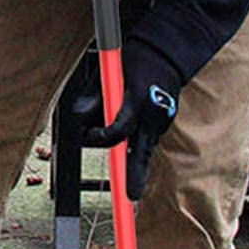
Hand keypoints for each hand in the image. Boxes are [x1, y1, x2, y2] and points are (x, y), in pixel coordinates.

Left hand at [73, 41, 180, 200]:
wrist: (165, 53)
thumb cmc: (131, 62)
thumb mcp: (108, 77)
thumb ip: (97, 102)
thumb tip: (82, 125)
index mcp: (136, 100)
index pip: (117, 129)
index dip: (102, 138)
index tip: (92, 140)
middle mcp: (152, 114)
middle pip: (141, 152)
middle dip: (136, 176)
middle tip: (132, 195)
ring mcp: (162, 120)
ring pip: (143, 147)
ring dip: (132, 154)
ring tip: (121, 154)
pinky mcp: (166, 123)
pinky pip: (148, 138)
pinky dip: (138, 141)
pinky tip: (132, 129)